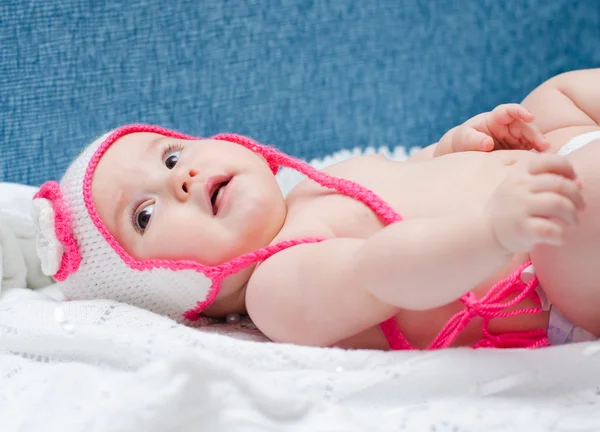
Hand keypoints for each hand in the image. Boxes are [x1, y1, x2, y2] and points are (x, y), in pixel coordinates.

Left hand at [434, 104, 550, 156]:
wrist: (465, 150)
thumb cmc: (464, 140)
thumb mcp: (464, 139)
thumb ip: (474, 140)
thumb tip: (487, 143)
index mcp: (495, 118)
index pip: (509, 111)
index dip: (520, 112)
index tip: (530, 116)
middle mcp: (508, 125)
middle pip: (525, 127)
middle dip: (535, 135)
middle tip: (545, 146)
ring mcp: (514, 136)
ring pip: (530, 138)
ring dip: (539, 146)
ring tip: (547, 155)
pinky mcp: (517, 148)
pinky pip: (529, 150)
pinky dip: (535, 154)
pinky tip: (541, 161)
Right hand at [486, 154, 584, 251]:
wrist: (487, 228)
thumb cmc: (512, 206)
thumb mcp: (524, 187)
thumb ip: (549, 180)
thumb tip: (580, 183)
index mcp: (520, 172)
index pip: (549, 161)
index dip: (567, 168)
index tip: (574, 180)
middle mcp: (519, 186)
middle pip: (560, 185)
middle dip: (577, 197)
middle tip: (580, 208)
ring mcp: (519, 207)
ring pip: (559, 204)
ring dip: (572, 215)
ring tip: (572, 222)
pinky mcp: (521, 228)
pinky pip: (550, 229)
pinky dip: (560, 235)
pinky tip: (559, 238)